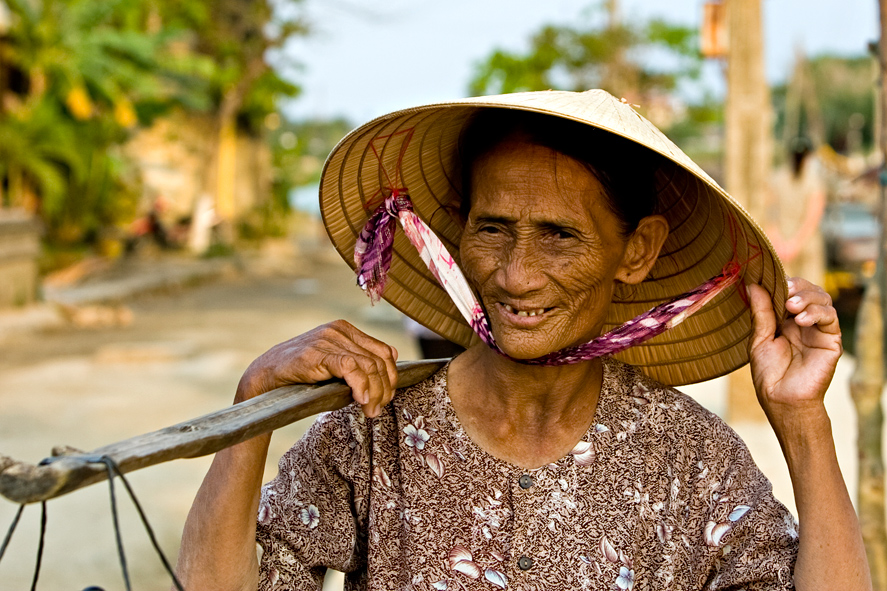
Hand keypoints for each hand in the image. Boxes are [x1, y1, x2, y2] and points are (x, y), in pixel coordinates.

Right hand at [235, 320, 398, 417]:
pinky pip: (350, 367)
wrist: (266, 375)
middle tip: (379, 408)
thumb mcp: (334, 366)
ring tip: (371, 411)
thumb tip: (388, 381)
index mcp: (346, 329)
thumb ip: (358, 366)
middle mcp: (339, 330)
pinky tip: (361, 400)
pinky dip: (361, 385)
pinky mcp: (316, 352)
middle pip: (379, 360)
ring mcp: (327, 339)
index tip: (387, 397)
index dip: (392, 376)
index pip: (384, 351)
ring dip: (375, 392)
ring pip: (368, 365)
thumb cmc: (302, 374)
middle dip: (385, 388)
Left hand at [747, 278, 842, 422]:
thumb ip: (761, 312)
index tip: (770, 279)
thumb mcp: (760, 338)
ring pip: (822, 299)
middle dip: (798, 286)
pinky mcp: (831, 340)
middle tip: (785, 291)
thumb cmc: (769, 373)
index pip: (790, 291)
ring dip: (807, 297)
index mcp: (785, 319)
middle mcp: (803, 321)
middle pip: (809, 290)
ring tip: (791, 306)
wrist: (782, 399)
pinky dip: (817, 313)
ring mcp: (818, 329)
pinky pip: (830, 318)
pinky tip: (801, 320)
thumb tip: (753, 285)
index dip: (783, 283)